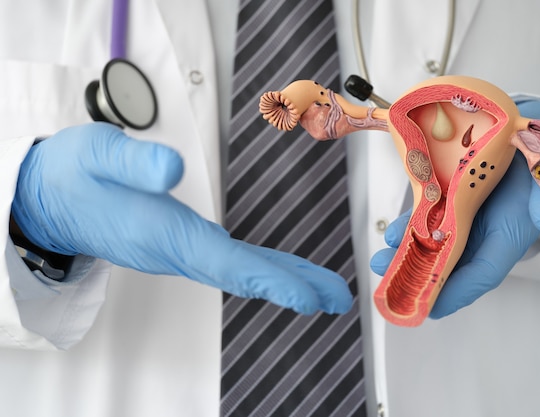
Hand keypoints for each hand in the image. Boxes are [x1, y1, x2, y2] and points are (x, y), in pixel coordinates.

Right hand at [11, 123, 351, 314]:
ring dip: (283, 279)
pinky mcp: (180, 245)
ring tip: (323, 289)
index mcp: (162, 234)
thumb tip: (173, 169)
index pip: (225, 262)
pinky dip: (260, 269)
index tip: (309, 298)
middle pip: (242, 274)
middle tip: (337, 299)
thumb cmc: (76, 176)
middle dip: (292, 287)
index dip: (270, 280)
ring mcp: (179, 251)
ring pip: (239, 270)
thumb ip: (133, 162)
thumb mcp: (97, 154)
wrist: (52, 198)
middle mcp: (176, 251)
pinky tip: (280, 270)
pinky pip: (228, 261)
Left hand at [370, 99, 539, 318]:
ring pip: (434, 242)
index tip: (432, 308)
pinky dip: (409, 226)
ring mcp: (464, 212)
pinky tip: (392, 232)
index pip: (485, 270)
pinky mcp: (448, 194)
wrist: (528, 122)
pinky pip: (427, 215)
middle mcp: (485, 226)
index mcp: (512, 227)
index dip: (459, 290)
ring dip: (408, 254)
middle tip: (392, 283)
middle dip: (421, 276)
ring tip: (381, 260)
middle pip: (452, 262)